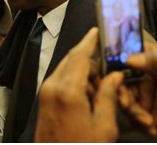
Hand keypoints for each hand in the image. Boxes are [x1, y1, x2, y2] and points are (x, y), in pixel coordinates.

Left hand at [35, 27, 123, 141]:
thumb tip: (114, 75)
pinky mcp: (43, 101)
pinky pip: (60, 82)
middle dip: (89, 59)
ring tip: (102, 87)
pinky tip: (89, 95)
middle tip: (108, 64)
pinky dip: (74, 81)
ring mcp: (45, 93)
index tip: (97, 30)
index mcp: (67, 90)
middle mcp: (52, 87)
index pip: (79, 56)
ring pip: (65, 71)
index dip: (89, 41)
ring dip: (82, 72)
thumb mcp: (104, 126)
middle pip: (71, 61)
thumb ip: (108, 95)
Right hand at [120, 43, 156, 141]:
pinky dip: (138, 122)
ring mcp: (147, 96)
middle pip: (122, 77)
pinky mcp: (146, 113)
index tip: (110, 69)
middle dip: (121, 92)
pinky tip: (152, 128)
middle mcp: (150, 77)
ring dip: (131, 110)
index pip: (132, 52)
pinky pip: (131, 114)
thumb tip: (129, 57)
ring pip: (124, 97)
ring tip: (147, 121)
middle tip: (127, 103)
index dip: (117, 57)